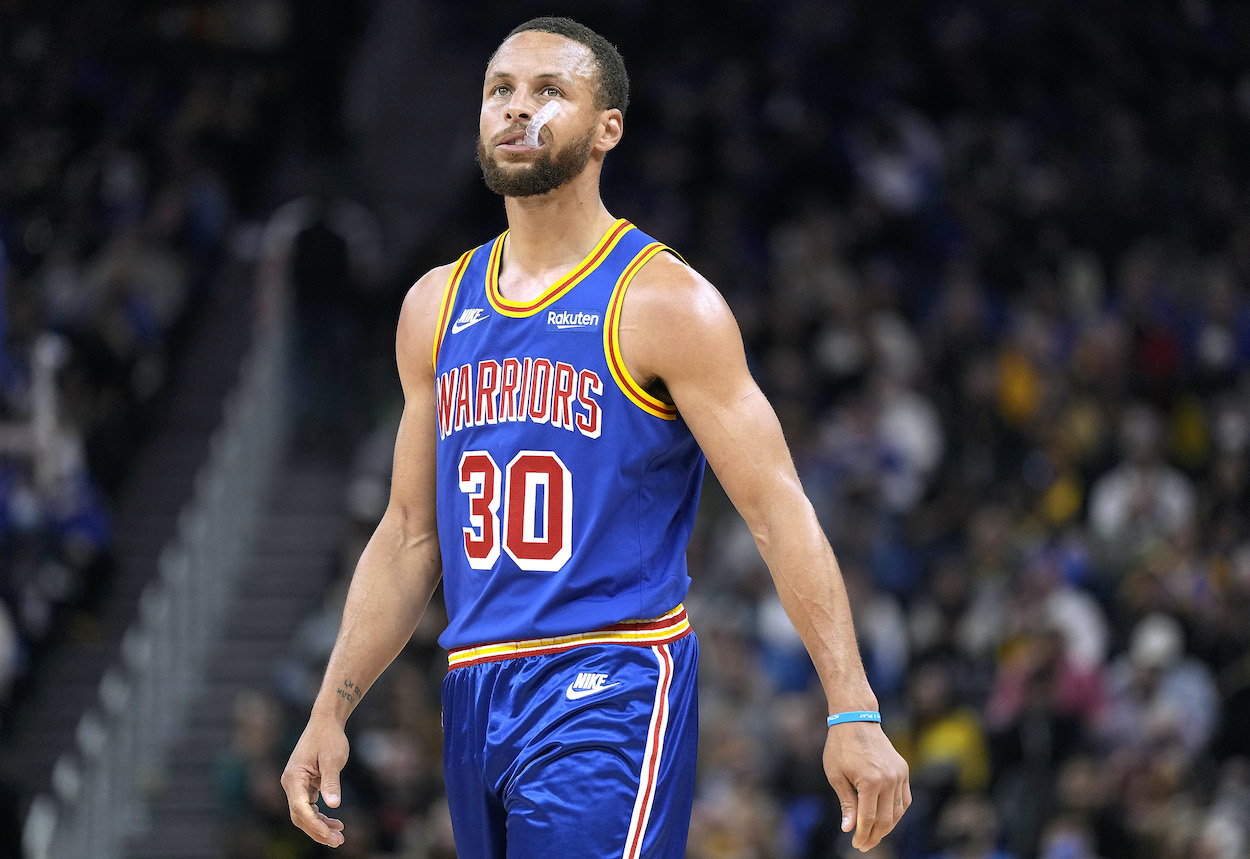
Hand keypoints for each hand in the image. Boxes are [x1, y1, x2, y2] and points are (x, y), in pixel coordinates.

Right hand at [281, 714, 350, 847]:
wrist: (326, 721)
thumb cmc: (329, 737)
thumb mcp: (333, 759)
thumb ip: (331, 783)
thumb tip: (333, 805)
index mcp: (294, 777)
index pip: (300, 808)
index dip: (314, 825)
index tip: (330, 835)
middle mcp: (291, 784)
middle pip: (300, 816)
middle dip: (318, 830)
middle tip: (338, 841)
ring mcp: (296, 785)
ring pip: (304, 814)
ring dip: (320, 826)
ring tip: (339, 835)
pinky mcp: (304, 785)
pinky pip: (309, 806)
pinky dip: (321, 816)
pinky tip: (335, 823)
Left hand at [823, 721, 910, 851]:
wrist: (856, 720)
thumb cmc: (841, 747)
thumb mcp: (836, 775)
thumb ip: (846, 803)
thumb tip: (849, 829)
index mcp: (870, 781)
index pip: (868, 818)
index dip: (863, 834)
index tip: (856, 844)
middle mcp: (889, 779)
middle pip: (886, 819)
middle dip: (875, 835)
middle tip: (864, 845)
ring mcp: (900, 774)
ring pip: (899, 812)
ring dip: (887, 827)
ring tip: (874, 835)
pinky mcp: (904, 770)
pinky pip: (905, 799)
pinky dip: (897, 812)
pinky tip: (886, 819)